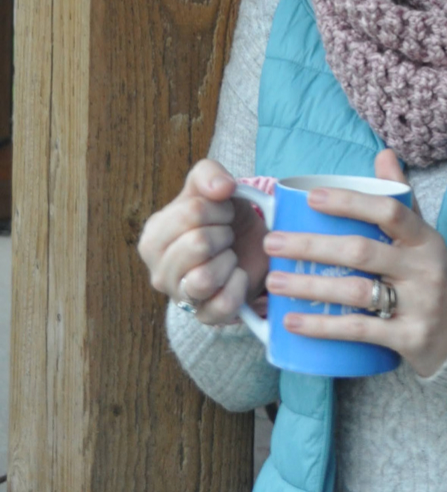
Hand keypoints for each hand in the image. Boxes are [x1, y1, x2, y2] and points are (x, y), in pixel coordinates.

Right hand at [138, 159, 269, 324]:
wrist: (249, 248)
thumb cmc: (223, 218)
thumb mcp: (214, 186)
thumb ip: (209, 174)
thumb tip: (222, 188)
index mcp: (153, 237)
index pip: (192, 213)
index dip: (219, 208)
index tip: (223, 213)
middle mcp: (158, 271)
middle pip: (199, 243)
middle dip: (225, 233)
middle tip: (227, 235)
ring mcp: (180, 298)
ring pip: (204, 279)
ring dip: (229, 260)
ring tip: (229, 256)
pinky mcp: (205, 317)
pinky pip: (223, 305)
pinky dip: (239, 286)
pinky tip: (238, 275)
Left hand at [262, 149, 446, 377]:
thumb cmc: (434, 278)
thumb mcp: (426, 237)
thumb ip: (402, 199)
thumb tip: (384, 154)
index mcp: (425, 239)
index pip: (390, 211)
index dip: (351, 202)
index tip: (312, 198)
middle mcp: (424, 268)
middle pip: (362, 251)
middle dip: (312, 246)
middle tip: (273, 243)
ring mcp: (419, 304)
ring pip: (357, 291)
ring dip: (310, 286)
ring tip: (274, 282)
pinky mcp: (410, 338)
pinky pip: (361, 330)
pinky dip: (324, 326)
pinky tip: (294, 321)